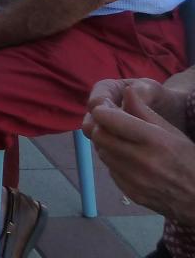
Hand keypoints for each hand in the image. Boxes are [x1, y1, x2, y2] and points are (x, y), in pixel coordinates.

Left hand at [89, 87, 194, 223]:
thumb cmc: (189, 160)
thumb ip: (145, 111)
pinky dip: (113, 161)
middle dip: (100, 126)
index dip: (102, 110)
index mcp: (154, 141)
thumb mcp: (173, 131)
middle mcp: (141, 160)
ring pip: (102, 152)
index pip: (109, 120)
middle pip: (99, 135)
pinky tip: (127, 159)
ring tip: (120, 140)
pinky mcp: (131, 193)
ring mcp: (135, 180)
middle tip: (109, 123)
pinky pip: (110, 170)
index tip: (105, 108)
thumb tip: (126, 91)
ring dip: (105, 143)